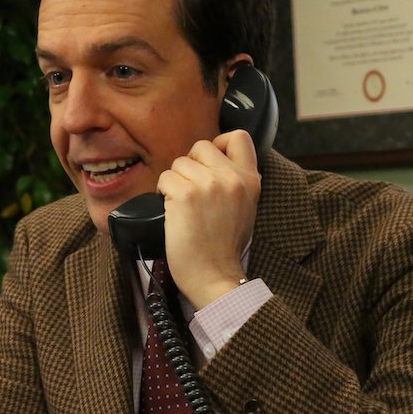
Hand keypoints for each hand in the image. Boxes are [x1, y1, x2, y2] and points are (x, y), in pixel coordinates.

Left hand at [156, 129, 260, 308]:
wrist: (215, 276)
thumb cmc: (224, 248)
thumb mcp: (245, 209)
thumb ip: (235, 183)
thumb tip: (212, 164)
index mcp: (250, 180)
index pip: (239, 137)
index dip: (219, 144)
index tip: (210, 162)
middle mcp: (232, 178)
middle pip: (202, 146)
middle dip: (191, 165)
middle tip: (191, 189)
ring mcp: (209, 185)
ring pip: (179, 162)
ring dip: (175, 181)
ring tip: (182, 206)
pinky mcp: (185, 195)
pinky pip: (165, 178)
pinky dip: (162, 193)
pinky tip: (171, 211)